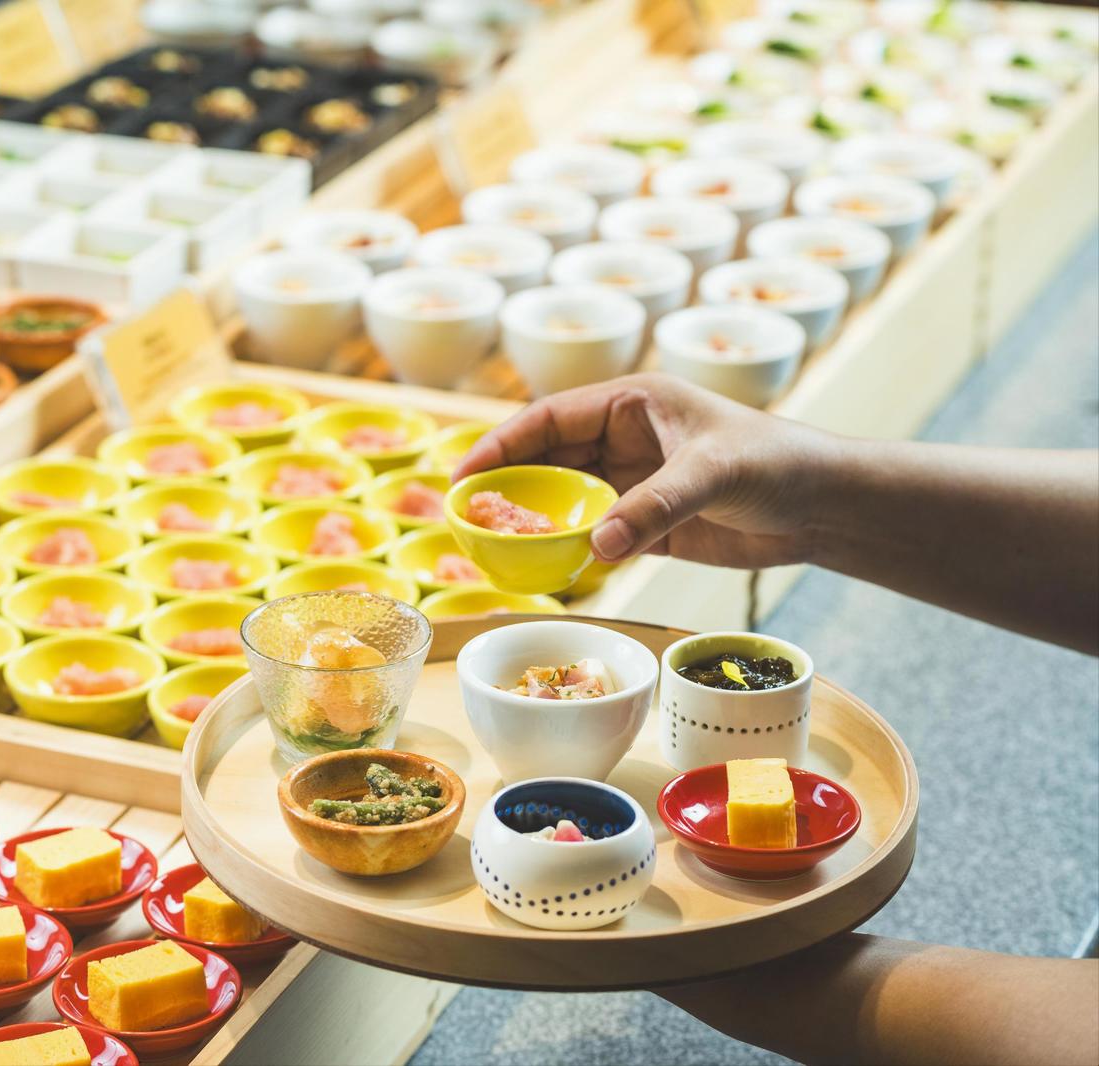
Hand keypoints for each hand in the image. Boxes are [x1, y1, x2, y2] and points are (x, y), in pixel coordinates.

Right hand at [454, 374, 833, 568]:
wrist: (823, 507)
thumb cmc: (776, 463)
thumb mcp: (712, 473)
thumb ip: (655, 506)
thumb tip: (597, 546)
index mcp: (632, 403)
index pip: (549, 418)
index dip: (501, 443)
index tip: (463, 473)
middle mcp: (624, 440)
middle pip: (546, 460)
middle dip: (505, 486)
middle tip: (465, 518)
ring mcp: (632, 484)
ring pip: (563, 502)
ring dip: (532, 524)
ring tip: (492, 550)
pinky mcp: (646, 525)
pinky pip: (591, 537)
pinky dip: (565, 553)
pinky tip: (542, 571)